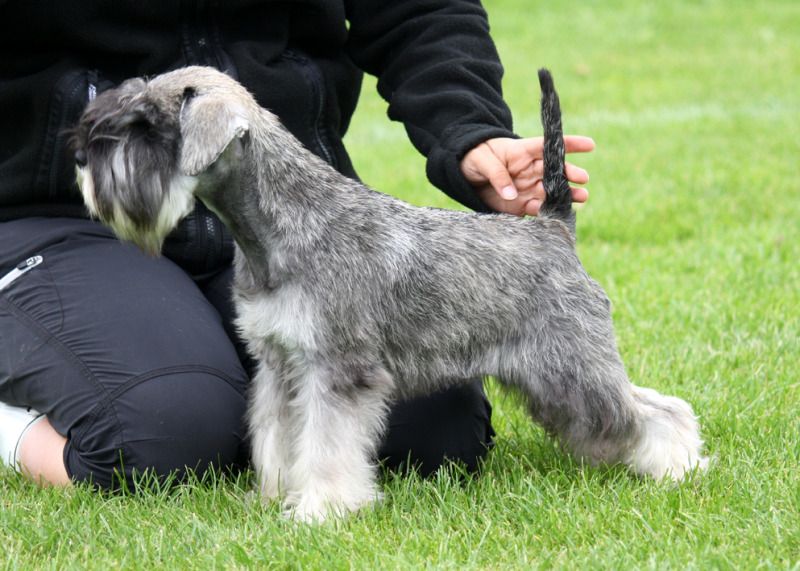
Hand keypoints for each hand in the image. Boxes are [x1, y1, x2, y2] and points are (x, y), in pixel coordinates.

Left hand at [460, 136, 594, 215]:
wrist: (465, 175)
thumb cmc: (475, 158)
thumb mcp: (483, 161)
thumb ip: (497, 175)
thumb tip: (511, 194)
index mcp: (524, 152)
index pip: (549, 146)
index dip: (570, 144)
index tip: (590, 145)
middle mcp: (531, 170)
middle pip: (556, 171)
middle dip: (571, 174)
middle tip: (584, 179)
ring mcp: (528, 188)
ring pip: (552, 192)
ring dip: (567, 195)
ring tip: (582, 197)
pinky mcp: (521, 205)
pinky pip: (537, 210)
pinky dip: (548, 214)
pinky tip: (557, 216)